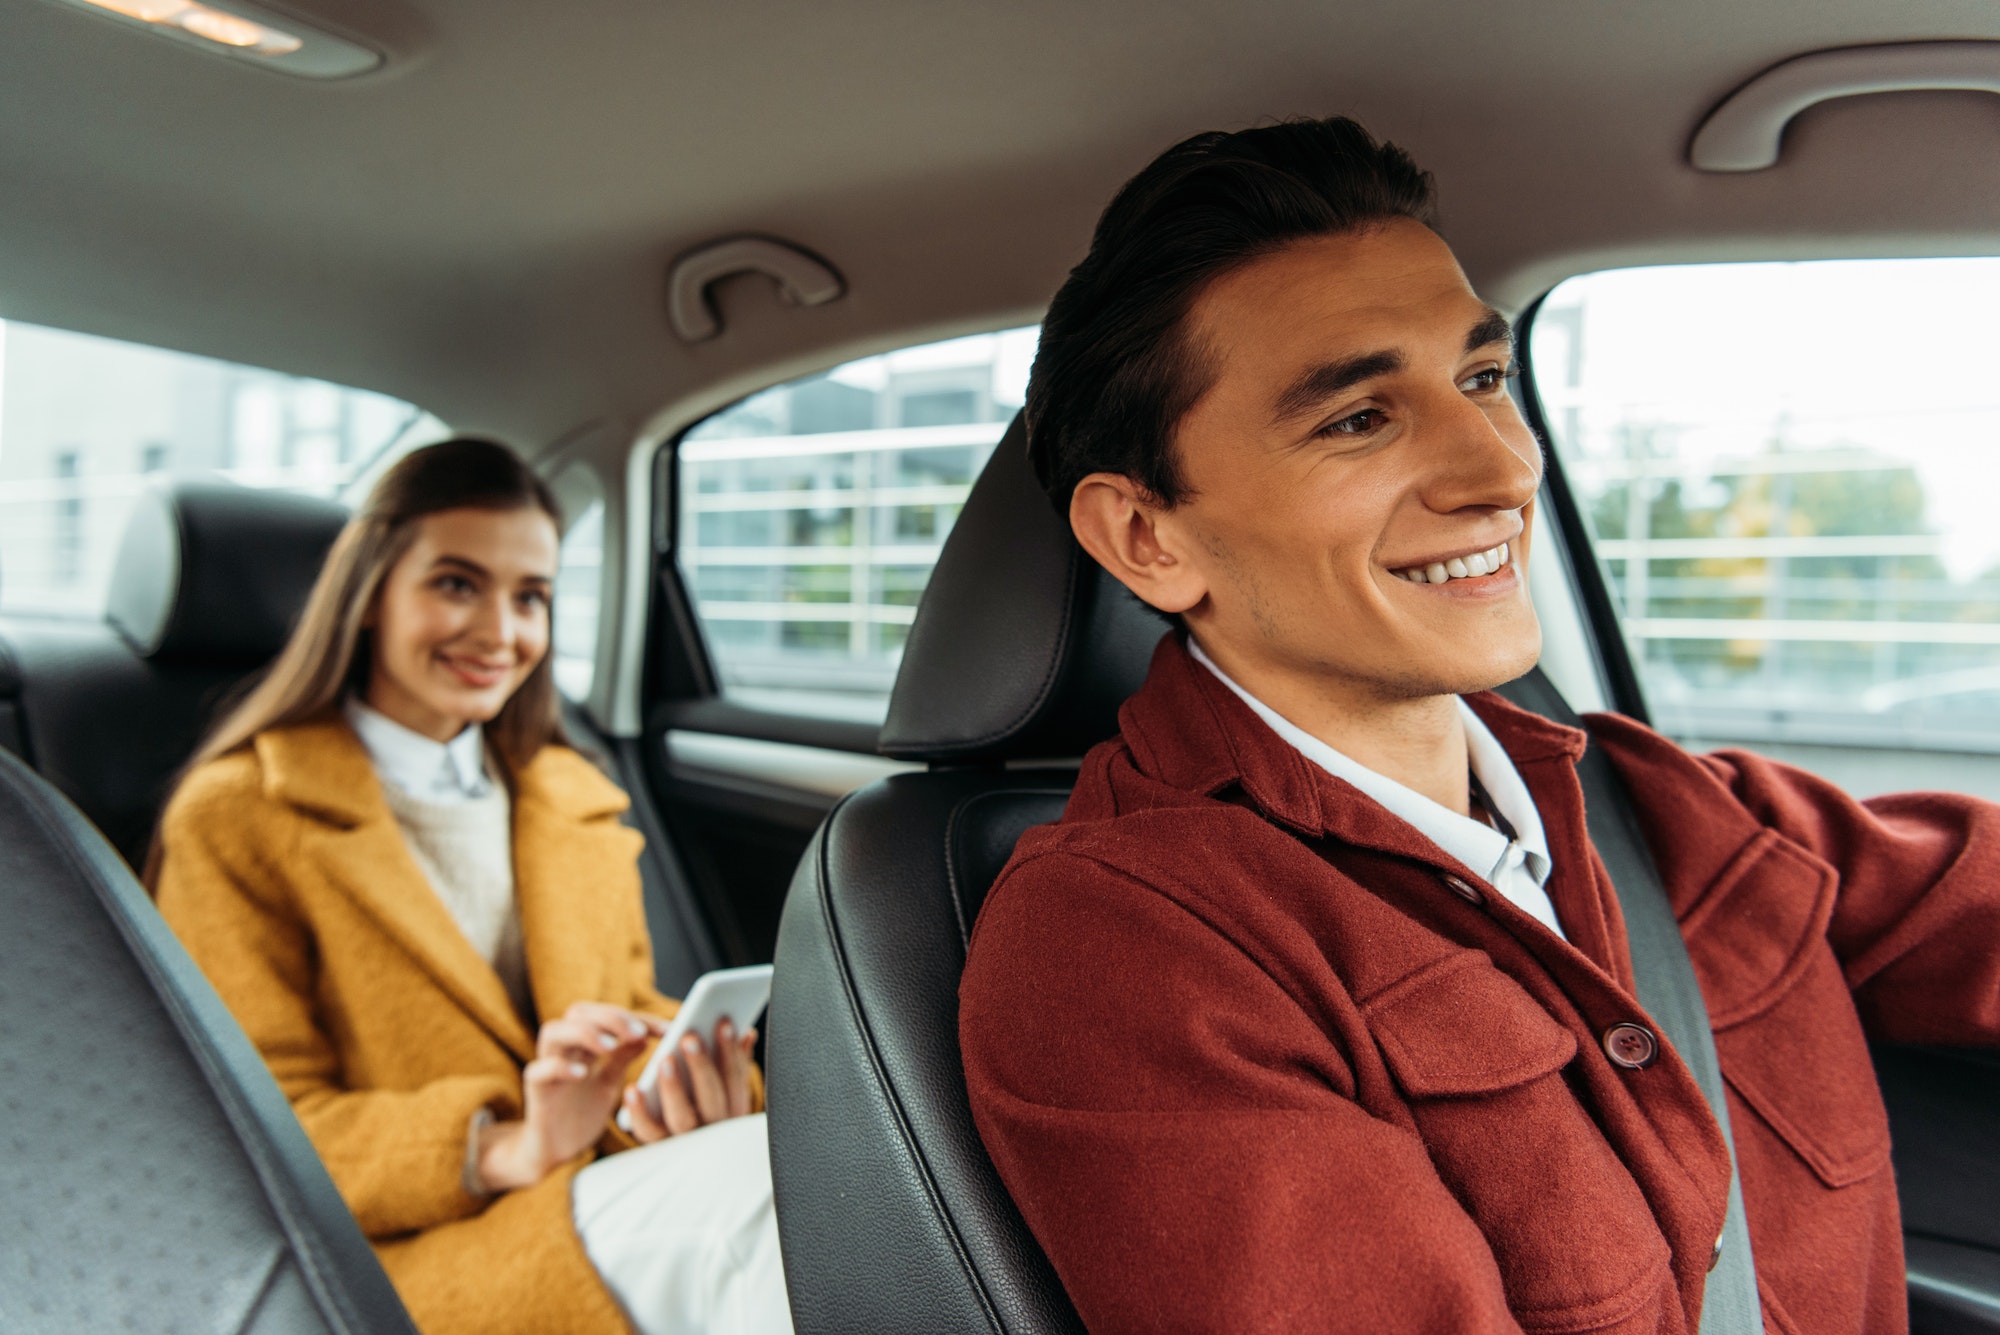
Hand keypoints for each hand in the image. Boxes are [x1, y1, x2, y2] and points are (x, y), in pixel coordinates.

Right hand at [478, 1002, 665, 1191]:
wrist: (557, 1150)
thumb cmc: (582, 1111)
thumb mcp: (610, 1082)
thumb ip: (623, 1057)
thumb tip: (644, 1035)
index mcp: (585, 1043)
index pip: (611, 1016)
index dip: (641, 1018)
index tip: (668, 1030)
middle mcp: (564, 1048)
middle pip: (579, 1013)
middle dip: (610, 1017)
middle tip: (637, 1031)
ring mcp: (546, 1065)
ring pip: (554, 1031)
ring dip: (584, 1033)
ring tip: (610, 1046)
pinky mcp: (535, 1089)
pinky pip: (538, 1070)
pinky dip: (559, 1067)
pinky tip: (581, 1074)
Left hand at [618, 1019, 757, 1143]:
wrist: (689, 1163)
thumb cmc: (709, 1110)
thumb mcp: (728, 1092)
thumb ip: (736, 1064)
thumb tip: (747, 1033)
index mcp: (734, 1112)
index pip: (735, 1080)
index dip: (731, 1052)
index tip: (724, 1023)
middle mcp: (714, 1129)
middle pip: (711, 1099)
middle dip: (702, 1066)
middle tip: (689, 1037)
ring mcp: (686, 1141)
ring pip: (682, 1117)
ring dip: (674, 1087)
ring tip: (665, 1059)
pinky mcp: (659, 1146)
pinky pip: (648, 1131)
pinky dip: (639, 1111)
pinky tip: (632, 1088)